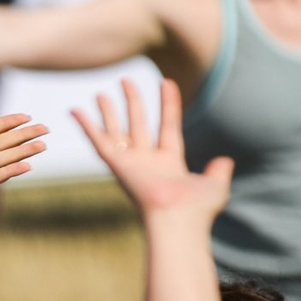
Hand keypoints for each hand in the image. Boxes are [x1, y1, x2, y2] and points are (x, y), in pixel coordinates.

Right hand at [71, 78, 227, 225]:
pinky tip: (75, 111)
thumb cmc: (198, 208)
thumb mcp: (216, 184)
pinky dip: (86, 126)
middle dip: (133, 103)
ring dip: (109, 112)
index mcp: (170, 164)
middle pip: (138, 125)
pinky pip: (99, 142)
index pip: (169, 126)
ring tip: (101, 93)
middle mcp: (147, 162)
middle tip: (126, 81)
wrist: (178, 218)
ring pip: (117, 131)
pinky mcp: (117, 165)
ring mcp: (130, 163)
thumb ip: (219, 170)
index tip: (166, 82)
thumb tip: (225, 161)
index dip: (169, 104)